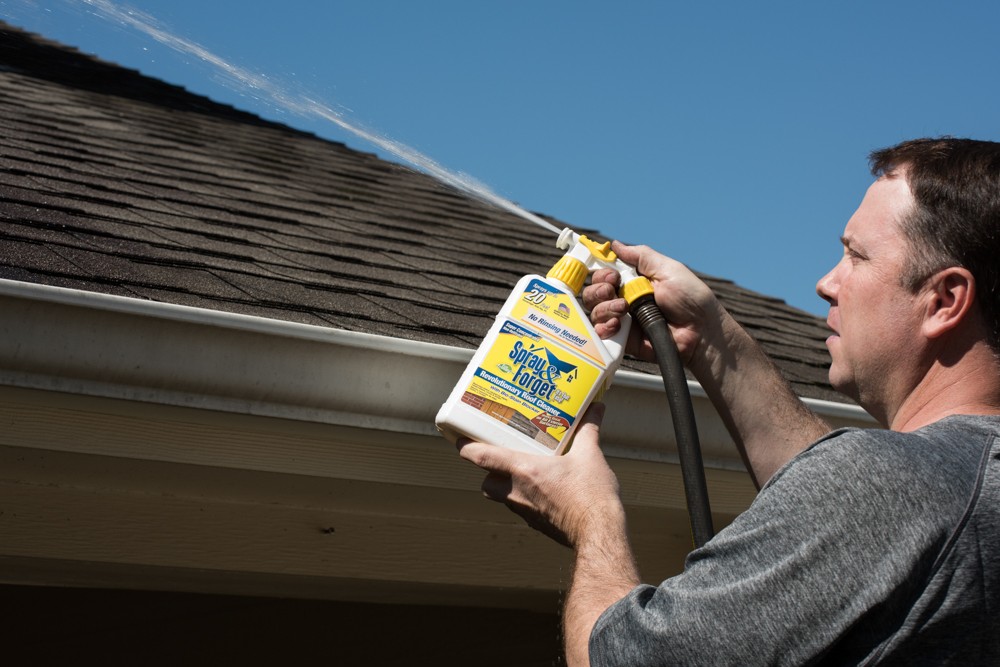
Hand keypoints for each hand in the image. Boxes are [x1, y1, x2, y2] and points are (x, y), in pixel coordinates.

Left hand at [456, 404, 625, 548]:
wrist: (599, 532)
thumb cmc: (591, 496)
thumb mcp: (590, 455)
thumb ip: (588, 429)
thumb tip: (596, 408)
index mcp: (524, 471)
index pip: (482, 458)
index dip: (466, 448)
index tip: (460, 440)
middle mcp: (517, 492)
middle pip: (486, 483)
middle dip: (487, 472)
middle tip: (497, 458)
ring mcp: (525, 511)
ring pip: (501, 498)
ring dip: (503, 486)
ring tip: (520, 473)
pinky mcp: (536, 524)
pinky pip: (520, 509)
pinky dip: (523, 499)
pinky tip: (541, 491)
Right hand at [583, 241, 721, 365]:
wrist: (702, 331)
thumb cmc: (691, 298)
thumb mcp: (667, 269)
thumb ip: (640, 256)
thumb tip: (614, 244)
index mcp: (634, 281)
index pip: (605, 275)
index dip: (602, 273)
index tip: (613, 274)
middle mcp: (625, 300)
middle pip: (594, 293)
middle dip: (598, 289)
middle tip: (612, 290)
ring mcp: (623, 321)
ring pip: (594, 312)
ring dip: (603, 307)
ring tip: (622, 309)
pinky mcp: (623, 340)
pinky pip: (601, 334)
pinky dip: (603, 327)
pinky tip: (617, 324)